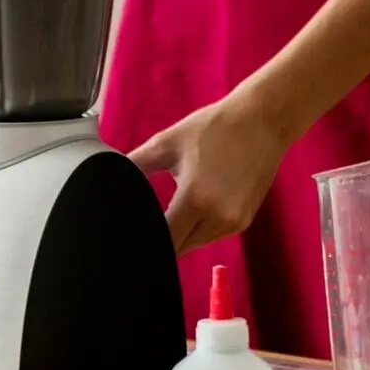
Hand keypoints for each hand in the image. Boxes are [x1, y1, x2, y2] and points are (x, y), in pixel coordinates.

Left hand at [129, 93, 289, 253]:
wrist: (262, 121)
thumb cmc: (214, 128)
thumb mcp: (167, 143)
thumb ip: (135, 165)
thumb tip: (106, 178)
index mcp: (196, 199)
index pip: (163, 241)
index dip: (144, 240)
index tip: (129, 235)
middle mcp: (218, 218)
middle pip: (178, 249)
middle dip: (159, 239)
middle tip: (141, 225)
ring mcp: (234, 223)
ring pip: (195, 245)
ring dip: (180, 235)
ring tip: (166, 215)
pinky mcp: (244, 222)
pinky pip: (211, 236)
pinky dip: (198, 229)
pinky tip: (191, 209)